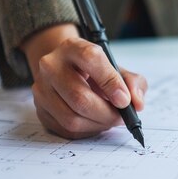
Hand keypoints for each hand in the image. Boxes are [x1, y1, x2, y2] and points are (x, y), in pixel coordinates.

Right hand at [21, 24, 146, 138]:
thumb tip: (137, 103)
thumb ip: (133, 82)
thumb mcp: (117, 68)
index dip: (110, 82)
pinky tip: (96, 122)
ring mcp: (42, 89)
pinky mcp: (40, 109)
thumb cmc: (96, 71)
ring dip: (97, 124)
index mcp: (72, 48)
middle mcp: (51, 65)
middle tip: (121, 117)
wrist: (68, 72)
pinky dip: (87, 130)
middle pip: (79, 97)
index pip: (91, 59)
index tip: (124, 100)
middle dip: (106, 113)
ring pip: (72, 117)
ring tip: (110, 119)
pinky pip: (66, 129)